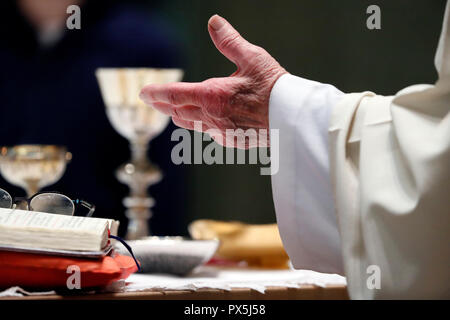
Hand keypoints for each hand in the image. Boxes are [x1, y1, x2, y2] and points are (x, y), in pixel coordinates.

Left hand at [139, 15, 286, 147]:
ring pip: (191, 125)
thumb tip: (213, 22)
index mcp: (212, 95)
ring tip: (174, 110)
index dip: (155, 93)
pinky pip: (209, 133)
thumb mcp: (252, 58)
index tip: (143, 92)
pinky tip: (207, 121)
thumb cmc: (274, 88)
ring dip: (180, 115)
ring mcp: (221, 132)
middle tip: (153, 100)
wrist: (292, 120)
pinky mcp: (231, 141)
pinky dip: (203, 125)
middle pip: (177, 112)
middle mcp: (211, 117)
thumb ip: (229, 41)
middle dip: (163, 105)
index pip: (173, 95)